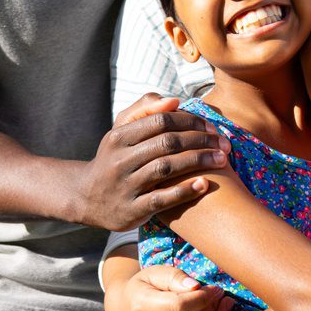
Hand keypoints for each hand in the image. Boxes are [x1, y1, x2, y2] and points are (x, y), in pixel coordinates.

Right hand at [78, 94, 228, 231]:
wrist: (85, 198)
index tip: (212, 126)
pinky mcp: (132, 210)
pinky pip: (162, 199)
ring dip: (198, 162)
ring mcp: (125, 186)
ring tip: (221, 160)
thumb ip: (145, 109)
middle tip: (224, 144)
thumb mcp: (120, 130)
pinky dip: (184, 191)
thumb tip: (175, 100)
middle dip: (201, 141)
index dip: (191, 121)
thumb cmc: (113, 158)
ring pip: (166, 168)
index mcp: (119, 136)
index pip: (161, 120)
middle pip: (167, 143)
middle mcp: (120, 160)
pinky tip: (204, 184)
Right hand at [120, 266, 234, 310]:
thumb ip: (175, 277)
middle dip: (213, 310)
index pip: (179, 307)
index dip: (203, 298)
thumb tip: (197, 288)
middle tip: (221, 295)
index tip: (215, 289)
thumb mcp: (155, 272)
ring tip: (225, 306)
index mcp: (140, 307)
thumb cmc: (145, 287)